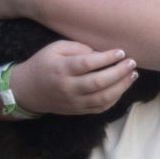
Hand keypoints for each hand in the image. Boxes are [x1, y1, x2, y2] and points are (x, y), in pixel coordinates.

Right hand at [9, 40, 137, 115]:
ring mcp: (73, 102)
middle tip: (132, 62)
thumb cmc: (43, 64)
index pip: (87, 64)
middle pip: (98, 82)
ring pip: (102, 98)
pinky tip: (122, 88)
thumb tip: (100, 52)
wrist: (27, 91)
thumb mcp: (55, 48)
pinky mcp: (77, 110)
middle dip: (119, 72)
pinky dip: (114, 99)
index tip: (121, 52)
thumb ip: (77, 47)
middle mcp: (68, 87)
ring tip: (133, 75)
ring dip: (121, 87)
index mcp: (62, 69)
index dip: (106, 58)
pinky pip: (100, 108)